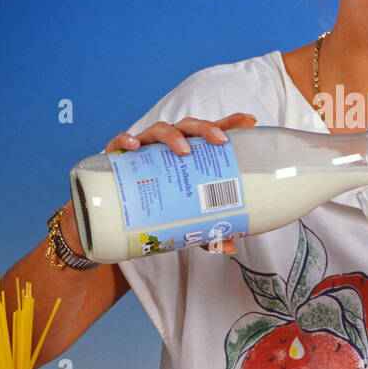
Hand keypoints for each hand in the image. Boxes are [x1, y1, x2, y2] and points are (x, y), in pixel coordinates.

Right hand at [105, 114, 257, 254]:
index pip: (212, 131)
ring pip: (159, 129)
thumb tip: (230, 246)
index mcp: (189, 152)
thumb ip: (206, 229)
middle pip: (189, 126)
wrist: (116, 209)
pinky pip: (120, 142)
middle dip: (206, 128)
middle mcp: (169, 144)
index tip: (250, 121)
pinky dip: (126, 140)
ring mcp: (145, 146)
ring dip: (173, 136)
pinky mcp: (119, 155)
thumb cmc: (159, 204)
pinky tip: (133, 147)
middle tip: (219, 141)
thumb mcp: (184, 216)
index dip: (231, 123)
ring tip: (183, 150)